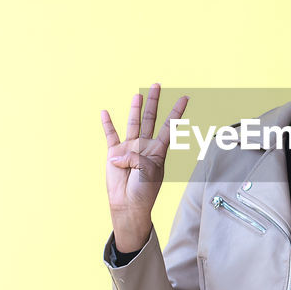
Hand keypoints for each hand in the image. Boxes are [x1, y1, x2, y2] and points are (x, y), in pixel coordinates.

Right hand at [101, 83, 188, 247]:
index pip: (170, 126)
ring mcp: (129, 148)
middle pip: (151, 119)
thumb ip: (136, 157)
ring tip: (138, 95)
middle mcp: (145, 146)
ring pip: (133, 123)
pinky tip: (105, 112)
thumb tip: (118, 153)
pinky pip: (110, 135)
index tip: (185, 97)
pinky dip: (107, 124)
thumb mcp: (147, 172)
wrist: (128, 204)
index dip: (177, 112)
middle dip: (155, 102)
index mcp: (158, 150)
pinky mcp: (114, 153)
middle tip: (157, 85)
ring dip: (135, 109)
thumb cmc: (144, 190)